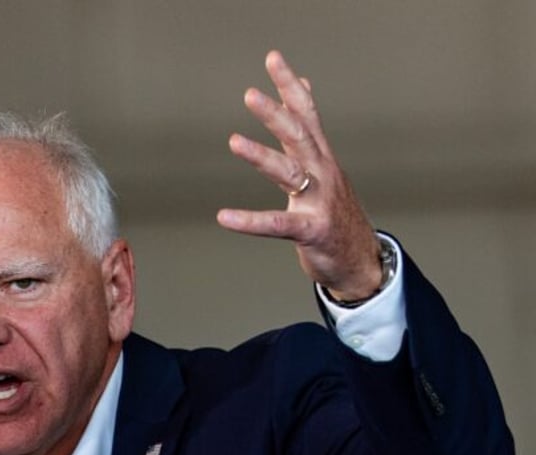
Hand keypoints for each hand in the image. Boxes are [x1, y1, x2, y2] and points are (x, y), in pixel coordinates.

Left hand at [217, 50, 381, 300]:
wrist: (362, 261)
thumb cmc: (337, 214)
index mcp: (322, 158)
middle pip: (299, 136)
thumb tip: (304, 88)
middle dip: (276, 113)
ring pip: (289, 172)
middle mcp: (322, 173)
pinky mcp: (311, 230)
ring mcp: (318, 201)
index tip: (273, 59)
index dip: (290, 86)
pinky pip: (276, 224)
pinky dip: (250, 221)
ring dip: (261, 156)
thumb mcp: (325, 167)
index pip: (307, 114)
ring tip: (234, 141)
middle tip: (250, 95)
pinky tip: (225, 217)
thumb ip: (308, 131)